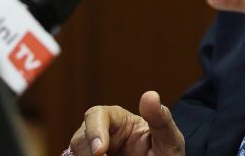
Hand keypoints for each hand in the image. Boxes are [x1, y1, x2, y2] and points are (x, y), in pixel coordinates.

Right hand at [68, 91, 183, 155]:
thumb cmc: (165, 152)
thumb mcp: (168, 138)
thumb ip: (160, 119)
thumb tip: (150, 95)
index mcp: (117, 119)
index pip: (95, 115)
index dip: (94, 131)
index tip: (101, 151)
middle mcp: (101, 133)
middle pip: (80, 138)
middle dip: (88, 152)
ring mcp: (93, 151)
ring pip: (76, 153)